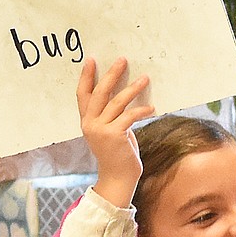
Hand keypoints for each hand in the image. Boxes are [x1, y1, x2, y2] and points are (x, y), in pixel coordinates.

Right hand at [76, 57, 154, 208]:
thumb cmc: (117, 153)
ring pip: (116, 102)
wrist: (118, 177)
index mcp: (87, 121)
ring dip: (132, 89)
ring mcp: (100, 130)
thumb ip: (110, 114)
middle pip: (99, 93)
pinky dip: (142, 110)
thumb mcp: (109, 130)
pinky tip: (152, 108)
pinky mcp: (114, 135)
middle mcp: (90, 124)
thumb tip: (122, 91)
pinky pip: (129, 116)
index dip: (86, 77)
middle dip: (111, 75)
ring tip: (145, 78)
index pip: (82, 95)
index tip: (91, 59)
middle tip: (122, 60)